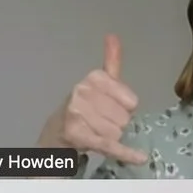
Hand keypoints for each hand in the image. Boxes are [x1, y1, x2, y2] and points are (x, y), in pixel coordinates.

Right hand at [49, 35, 145, 164]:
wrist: (53, 134)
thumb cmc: (81, 108)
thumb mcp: (97, 83)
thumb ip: (110, 61)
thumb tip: (112, 35)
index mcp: (93, 78)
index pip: (131, 101)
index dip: (124, 109)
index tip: (108, 109)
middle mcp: (83, 92)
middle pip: (125, 118)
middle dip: (116, 125)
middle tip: (99, 124)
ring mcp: (77, 114)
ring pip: (117, 132)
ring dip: (110, 138)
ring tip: (94, 133)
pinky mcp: (76, 135)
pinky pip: (109, 145)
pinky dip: (125, 153)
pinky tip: (139, 157)